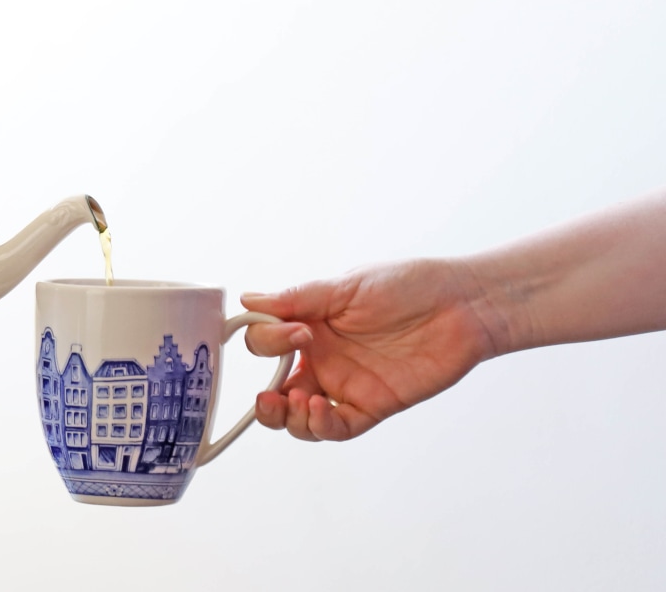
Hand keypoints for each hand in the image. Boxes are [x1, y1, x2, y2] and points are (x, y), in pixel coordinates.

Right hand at [241, 258, 500, 440]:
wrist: (463, 304)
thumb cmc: (410, 285)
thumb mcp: (347, 286)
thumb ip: (298, 298)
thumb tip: (249, 300)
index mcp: (310, 326)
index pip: (267, 344)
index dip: (269, 343)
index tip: (296, 332)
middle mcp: (323, 358)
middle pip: (277, 392)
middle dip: (266, 403)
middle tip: (268, 398)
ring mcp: (346, 384)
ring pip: (302, 418)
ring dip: (289, 419)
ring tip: (298, 403)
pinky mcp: (373, 405)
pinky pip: (338, 426)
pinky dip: (321, 425)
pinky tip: (318, 410)